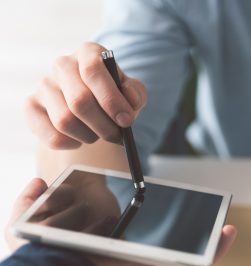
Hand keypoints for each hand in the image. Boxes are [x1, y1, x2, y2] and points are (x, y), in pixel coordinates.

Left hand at [6, 180, 237, 265]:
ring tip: (220, 219)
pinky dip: (216, 253)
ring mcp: (150, 264)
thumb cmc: (49, 256)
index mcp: (109, 242)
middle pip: (164, 238)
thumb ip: (31, 202)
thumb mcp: (30, 224)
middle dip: (183, 224)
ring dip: (205, 237)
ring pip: (185, 251)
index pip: (135, 227)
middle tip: (196, 208)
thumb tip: (38, 182)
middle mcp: (132, 253)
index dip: (148, 215)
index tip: (159, 199)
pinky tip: (228, 233)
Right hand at [24, 42, 147, 149]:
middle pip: (79, 101)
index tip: (126, 121)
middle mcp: (63, 65)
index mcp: (88, 53)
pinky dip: (71, 144)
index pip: (93, 71)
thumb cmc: (114, 97)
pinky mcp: (32, 106)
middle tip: (116, 136)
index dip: (111, 100)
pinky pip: (52, 136)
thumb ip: (136, 94)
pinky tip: (80, 139)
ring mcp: (44, 85)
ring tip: (98, 134)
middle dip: (104, 126)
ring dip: (88, 136)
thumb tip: (130, 99)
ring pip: (65, 121)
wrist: (93, 108)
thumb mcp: (131, 93)